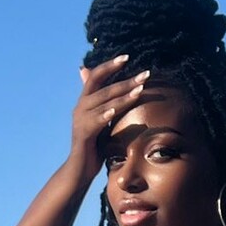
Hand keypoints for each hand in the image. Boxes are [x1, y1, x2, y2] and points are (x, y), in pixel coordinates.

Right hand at [67, 55, 150, 182]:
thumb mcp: (103, 122)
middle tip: (146, 74)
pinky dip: (107, 113)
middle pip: (103, 86)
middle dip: (126, 79)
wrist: (79, 169)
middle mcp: (80, 107)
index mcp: (85, 102)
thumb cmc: (94, 146)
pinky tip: (117, 109)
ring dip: (124, 94)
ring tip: (141, 88)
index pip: (96, 76)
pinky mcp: (83, 133)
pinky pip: (96, 120)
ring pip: (103, 101)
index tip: (126, 57)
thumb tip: (121, 96)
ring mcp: (80, 119)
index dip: (109, 65)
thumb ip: (109, 106)